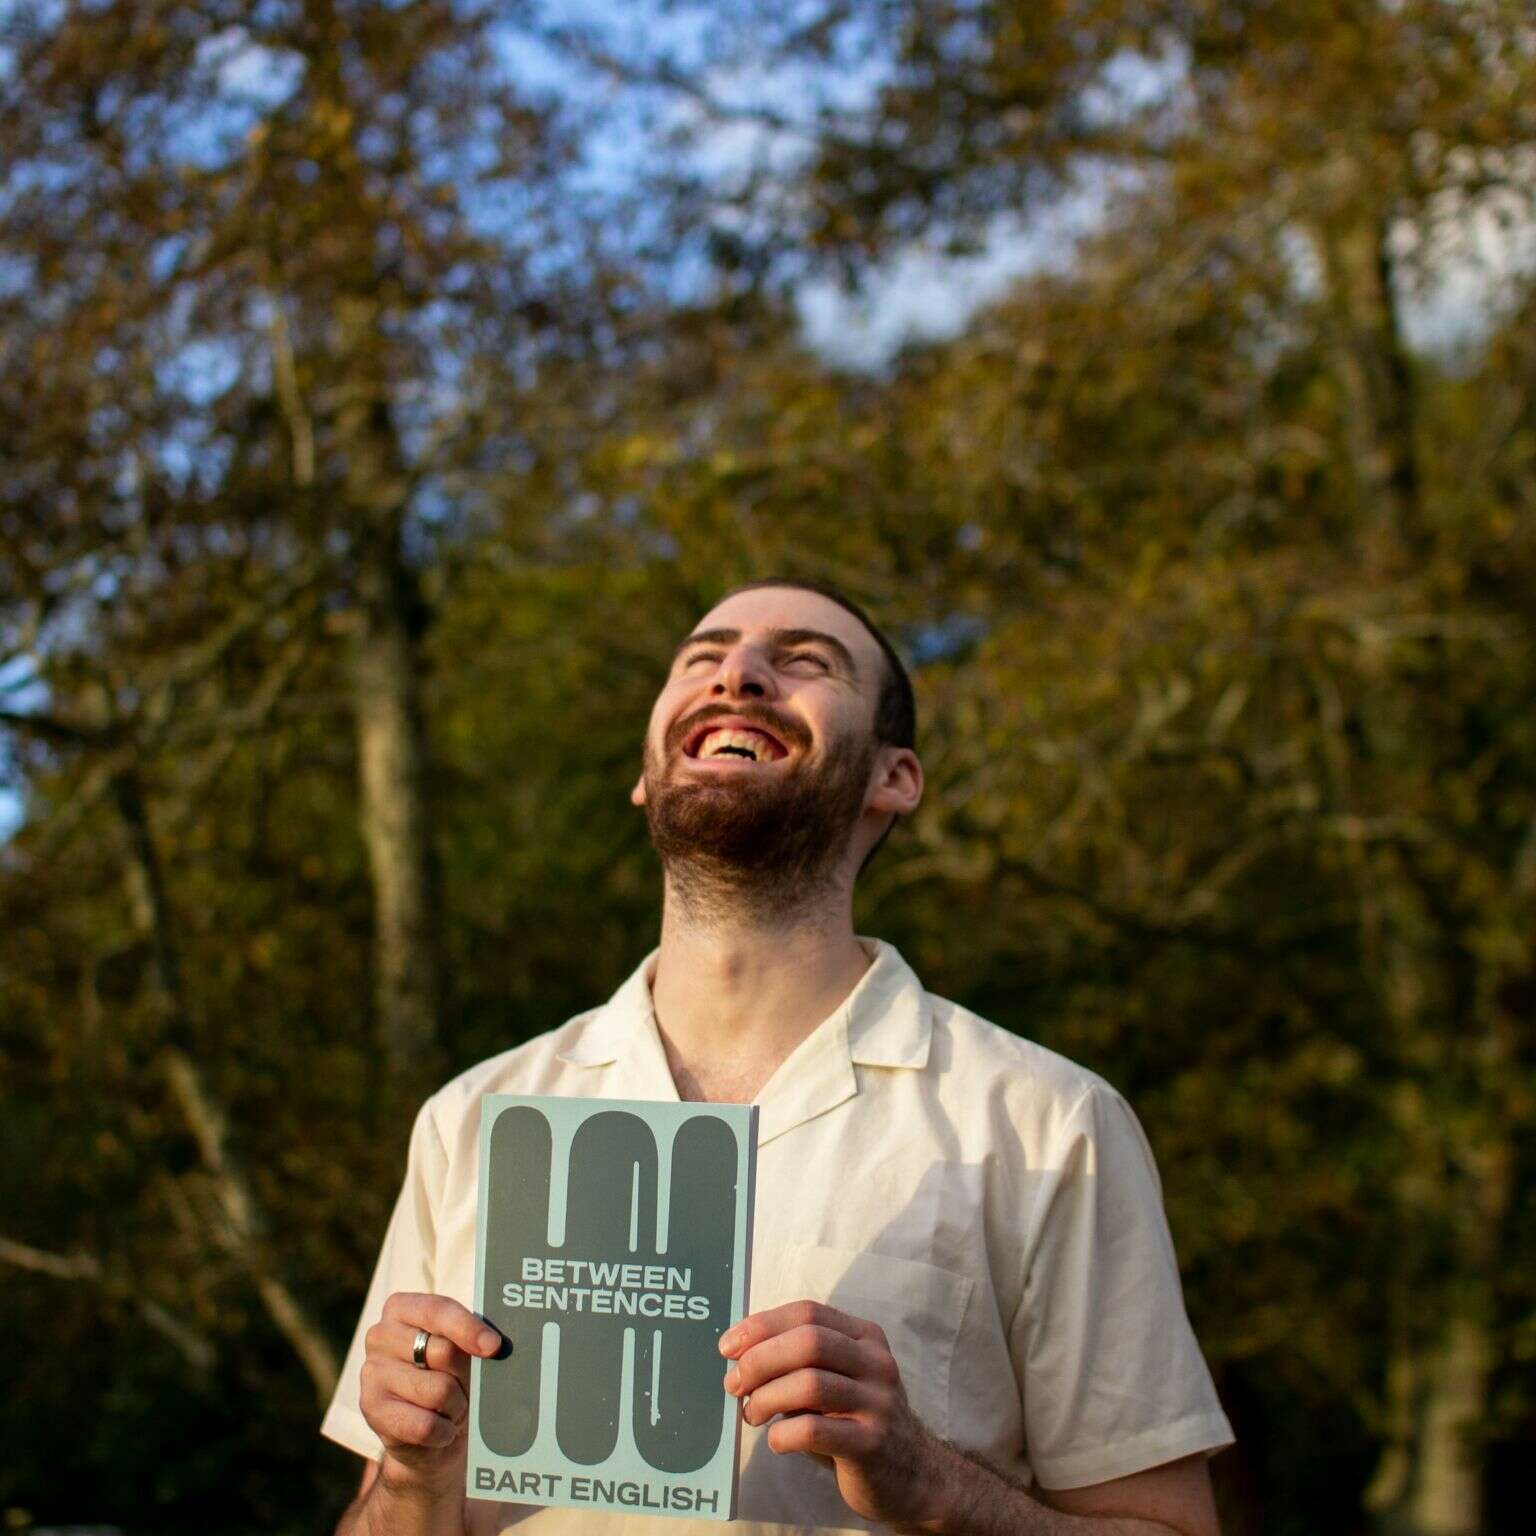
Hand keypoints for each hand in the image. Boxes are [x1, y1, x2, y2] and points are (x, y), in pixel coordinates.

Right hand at [360, 1291, 502, 1495]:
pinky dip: (444, 1431)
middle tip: (466, 1387)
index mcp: (401, 1308)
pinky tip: (441, 1429)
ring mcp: (371, 1374)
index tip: (494, 1346)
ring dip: (457, 1406)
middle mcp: (380, 1335)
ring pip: (439, 1391)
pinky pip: (425, 1425)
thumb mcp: (460, 1349)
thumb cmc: (449, 1375)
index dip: (468, 1328)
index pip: (438, 1310)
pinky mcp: (372, 1411)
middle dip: (466, 1375)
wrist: (425, 1431)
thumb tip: (493, 1345)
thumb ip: (472, 1338)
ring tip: (451, 1408)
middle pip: (443, 1352)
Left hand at [721, 1299, 951, 1530]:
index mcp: (864, 1337)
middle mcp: (876, 1362)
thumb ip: (800, 1363)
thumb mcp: (836, 1380)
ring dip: (766, 1397)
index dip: (762, 1325)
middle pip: (808, 1341)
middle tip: (734, 1383)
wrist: (912, 1474)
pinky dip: (782, 1434)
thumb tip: (739, 1359)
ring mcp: (878, 1402)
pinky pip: (815, 1430)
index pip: (808, 1312)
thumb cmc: (856, 1421)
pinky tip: (776, 1440)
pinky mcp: (872, 1444)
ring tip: (751, 1414)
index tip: (728, 1346)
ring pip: (810, 1383)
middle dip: (760, 1359)